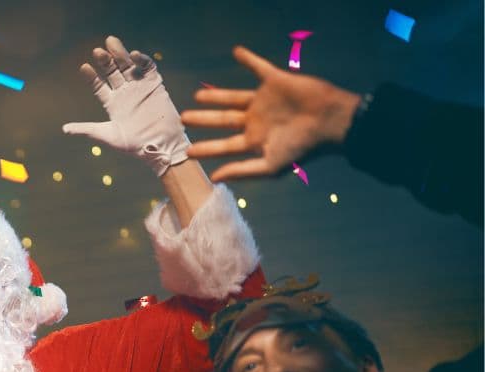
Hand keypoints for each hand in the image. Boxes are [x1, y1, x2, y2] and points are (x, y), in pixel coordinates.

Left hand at [62, 36, 189, 175]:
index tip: (84, 67)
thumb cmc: (133, 145)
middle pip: (113, 71)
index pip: (98, 85)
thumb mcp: (107, 136)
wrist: (159, 146)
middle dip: (105, 61)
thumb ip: (87, 130)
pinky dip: (142, 60)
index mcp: (112, 103)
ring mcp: (139, 87)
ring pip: (128, 66)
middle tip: (97, 51)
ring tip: (111, 42)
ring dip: (120, 54)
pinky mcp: (155, 85)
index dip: (91, 77)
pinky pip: (148, 68)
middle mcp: (125, 92)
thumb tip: (64, 129)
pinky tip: (134, 54)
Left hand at [181, 46, 360, 181]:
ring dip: (216, 95)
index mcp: (255, 140)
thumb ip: (241, 171)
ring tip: (198, 95)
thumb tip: (214, 178)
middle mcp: (256, 120)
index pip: (224, 145)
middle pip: (223, 120)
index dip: (206, 148)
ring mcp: (265, 100)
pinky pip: (259, 66)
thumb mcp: (270, 165)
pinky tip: (237, 51)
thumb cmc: (302, 147)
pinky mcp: (275, 81)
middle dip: (204, 119)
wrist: (329, 121)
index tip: (187, 152)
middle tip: (183, 119)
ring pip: (233, 97)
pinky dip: (249, 59)